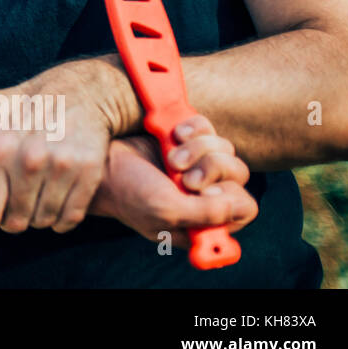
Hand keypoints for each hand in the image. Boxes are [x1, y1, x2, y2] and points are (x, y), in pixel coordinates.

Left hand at [0, 60, 128, 233]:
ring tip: (33, 197)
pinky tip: (55, 199)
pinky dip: (62, 217)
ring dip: (37, 216)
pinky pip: (71, 217)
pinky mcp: (88, 170)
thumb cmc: (16, 105)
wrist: (74, 91)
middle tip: (14, 201)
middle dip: (12, 218)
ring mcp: (61, 165)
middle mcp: (29, 160)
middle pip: (16, 222)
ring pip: (44, 221)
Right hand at [91, 119, 257, 246]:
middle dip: (210, 170)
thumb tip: (239, 205)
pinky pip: (207, 128)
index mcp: (204, 219)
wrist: (102, 161)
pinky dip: (192, 129)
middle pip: (238, 174)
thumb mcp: (166, 211)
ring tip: (170, 158)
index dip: (230, 198)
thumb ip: (207, 214)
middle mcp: (205, 192)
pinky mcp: (186, 139)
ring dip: (197, 150)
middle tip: (183, 177)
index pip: (245, 208)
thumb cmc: (128, 193)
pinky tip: (172, 135)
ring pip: (224, 149)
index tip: (204, 195)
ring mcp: (197, 163)